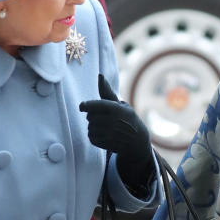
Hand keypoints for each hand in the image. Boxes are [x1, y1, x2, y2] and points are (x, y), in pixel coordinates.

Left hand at [78, 73, 153, 189]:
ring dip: (93, 127)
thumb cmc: (127, 119)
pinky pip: (91, 138)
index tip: (81, 107)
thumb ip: (107, 92)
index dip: (86, 105)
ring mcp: (110, 134)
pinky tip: (103, 135)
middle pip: (90, 117)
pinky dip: (94, 136)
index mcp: (116, 109)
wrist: (137, 141)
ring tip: (103, 127)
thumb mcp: (121, 105)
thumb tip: (100, 75)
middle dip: (92, 116)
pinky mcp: (106, 144)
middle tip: (101, 118)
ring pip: (90, 128)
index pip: (95, 105)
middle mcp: (113, 122)